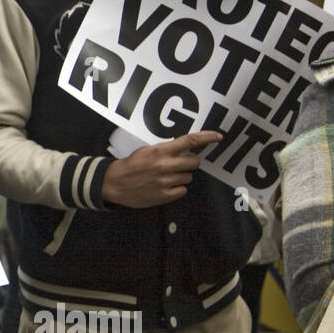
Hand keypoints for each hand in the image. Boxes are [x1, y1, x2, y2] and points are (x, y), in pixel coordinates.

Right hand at [100, 131, 221, 208]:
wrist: (115, 183)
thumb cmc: (131, 165)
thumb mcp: (147, 151)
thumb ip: (165, 150)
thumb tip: (185, 149)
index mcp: (161, 151)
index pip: (190, 141)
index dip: (207, 138)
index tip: (219, 137)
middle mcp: (166, 165)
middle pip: (194, 162)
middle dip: (190, 163)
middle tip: (180, 164)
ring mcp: (166, 181)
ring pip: (188, 177)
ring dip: (182, 177)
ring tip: (167, 177)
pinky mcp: (165, 195)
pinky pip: (183, 190)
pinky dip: (177, 188)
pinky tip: (165, 186)